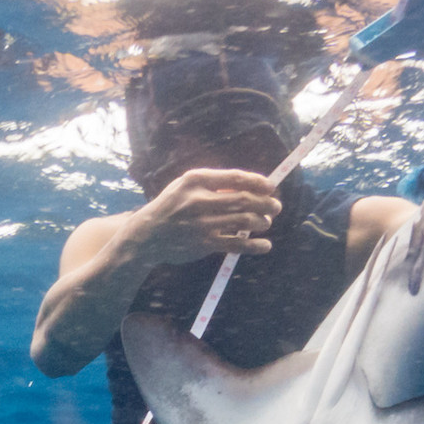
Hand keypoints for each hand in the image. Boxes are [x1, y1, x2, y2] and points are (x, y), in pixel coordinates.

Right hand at [124, 166, 281, 266]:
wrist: (148, 234)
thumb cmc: (171, 207)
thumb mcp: (185, 185)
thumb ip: (212, 184)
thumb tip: (247, 187)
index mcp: (196, 180)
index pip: (235, 178)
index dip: (258, 181)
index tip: (271, 186)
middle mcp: (200, 200)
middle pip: (244, 199)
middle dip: (266, 203)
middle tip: (276, 206)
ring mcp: (202, 223)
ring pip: (244, 221)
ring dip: (262, 221)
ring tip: (266, 222)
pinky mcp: (204, 244)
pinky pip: (236, 244)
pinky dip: (255, 245)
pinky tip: (266, 245)